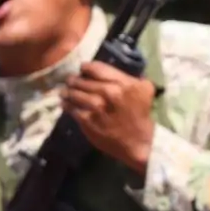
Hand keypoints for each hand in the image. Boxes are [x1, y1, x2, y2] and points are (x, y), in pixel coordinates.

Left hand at [61, 60, 155, 176]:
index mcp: (124, 83)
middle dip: (75, 79)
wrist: (138, 143)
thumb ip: (132, 78)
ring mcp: (98, 106)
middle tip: (70, 80)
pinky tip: (64, 103)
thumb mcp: (145, 91)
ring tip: (64, 91)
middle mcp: (110, 92)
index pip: (97, 68)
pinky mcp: (89, 120)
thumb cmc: (141, 116)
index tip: (82, 69)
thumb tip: (116, 70)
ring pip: (76, 93)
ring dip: (68, 91)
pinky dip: (67, 105)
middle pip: (84, 80)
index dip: (86, 67)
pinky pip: (73, 109)